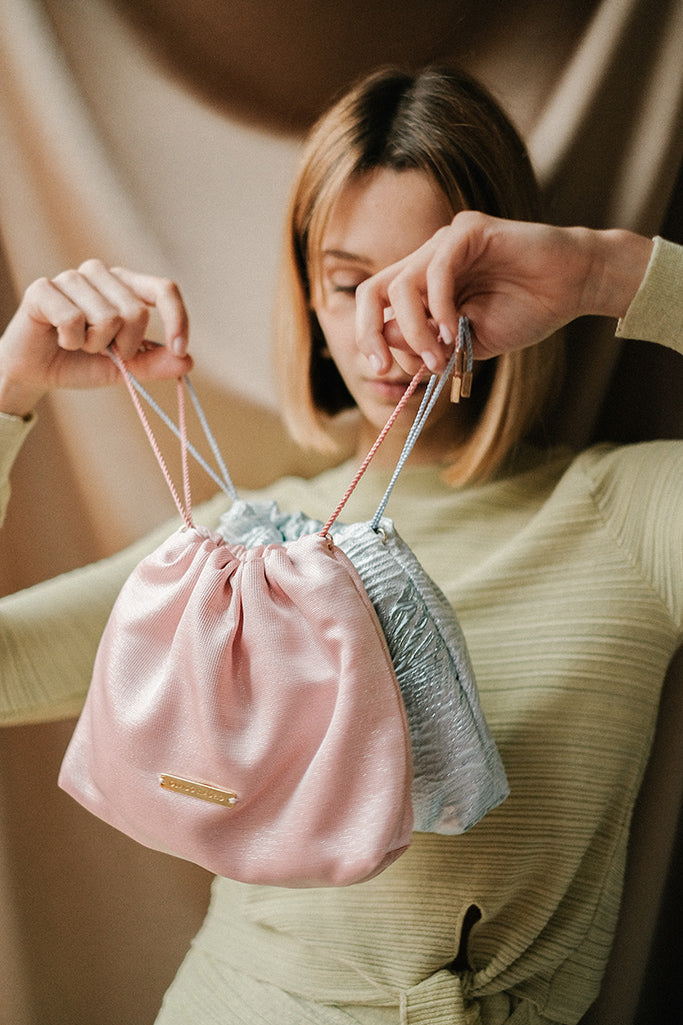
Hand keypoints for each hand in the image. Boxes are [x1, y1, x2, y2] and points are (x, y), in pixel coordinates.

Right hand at [0, 261, 191, 416]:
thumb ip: (155, 363)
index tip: (180, 349)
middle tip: (102, 351)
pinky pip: (74, 319)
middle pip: (137, 312)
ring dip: (94, 345)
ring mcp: (71, 278)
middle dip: (124, 346)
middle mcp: (100, 274)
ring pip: (107, 317)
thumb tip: (186, 360)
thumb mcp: (125, 368)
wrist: (36, 372)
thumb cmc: (81, 362)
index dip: (178, 318)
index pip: (163, 289)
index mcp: (125, 286)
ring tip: (78, 343)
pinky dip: (70, 341)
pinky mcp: (44, 288)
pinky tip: (59, 339)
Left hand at [354, 212, 653, 372]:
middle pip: (375, 290)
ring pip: (403, 285)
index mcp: (424, 286)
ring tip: (439, 356)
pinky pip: (437, 269)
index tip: (379, 370)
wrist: (573, 287)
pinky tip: (453, 329)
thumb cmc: (526, 311)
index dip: (368, 335)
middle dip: (371, 332)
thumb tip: (386, 342)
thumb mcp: (467, 340)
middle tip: (384, 366)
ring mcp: (446, 243)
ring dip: (415, 329)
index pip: (375, 303)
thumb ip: (428, 342)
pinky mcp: (468, 230)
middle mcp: (427, 260)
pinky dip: (438, 306)